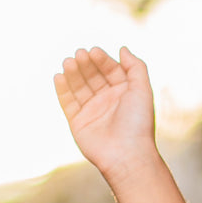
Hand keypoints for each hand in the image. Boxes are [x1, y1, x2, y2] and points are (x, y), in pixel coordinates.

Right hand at [53, 45, 156, 174]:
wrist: (127, 154)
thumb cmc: (138, 122)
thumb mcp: (142, 89)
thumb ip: (135, 66)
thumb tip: (122, 48)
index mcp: (124, 93)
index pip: (110, 70)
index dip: (102, 60)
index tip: (94, 51)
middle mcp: (107, 101)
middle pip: (93, 76)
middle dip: (85, 64)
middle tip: (79, 54)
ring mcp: (92, 112)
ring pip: (79, 87)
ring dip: (73, 73)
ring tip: (68, 62)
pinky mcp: (78, 122)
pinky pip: (67, 103)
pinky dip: (62, 89)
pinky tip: (59, 76)